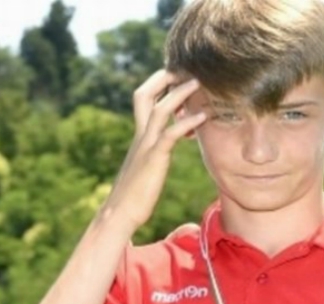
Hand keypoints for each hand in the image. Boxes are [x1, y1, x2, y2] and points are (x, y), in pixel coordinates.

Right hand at [101, 70, 205, 231]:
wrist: (120, 214)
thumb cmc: (135, 197)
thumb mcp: (148, 170)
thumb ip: (156, 157)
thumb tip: (165, 155)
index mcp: (140, 137)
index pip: (143, 100)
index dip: (158, 84)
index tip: (177, 77)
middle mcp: (140, 136)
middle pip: (144, 95)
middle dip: (162, 78)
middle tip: (184, 68)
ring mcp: (145, 146)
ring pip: (158, 109)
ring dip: (179, 94)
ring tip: (198, 82)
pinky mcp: (153, 159)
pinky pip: (170, 135)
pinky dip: (187, 123)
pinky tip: (203, 117)